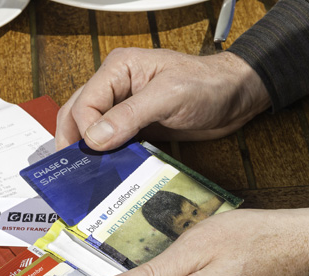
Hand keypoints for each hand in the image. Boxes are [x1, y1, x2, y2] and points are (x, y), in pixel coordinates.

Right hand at [55, 48, 269, 150]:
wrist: (235, 97)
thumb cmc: (208, 85)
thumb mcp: (169, 96)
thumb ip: (130, 115)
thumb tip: (95, 137)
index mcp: (118, 69)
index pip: (85, 103)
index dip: (86, 130)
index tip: (97, 151)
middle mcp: (116, 85)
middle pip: (78, 114)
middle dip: (73, 142)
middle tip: (73, 171)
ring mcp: (124, 106)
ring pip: (90, 129)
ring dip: (87, 151)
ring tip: (86, 174)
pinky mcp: (135, 125)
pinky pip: (111, 141)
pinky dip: (105, 156)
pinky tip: (106, 170)